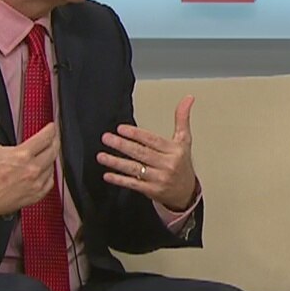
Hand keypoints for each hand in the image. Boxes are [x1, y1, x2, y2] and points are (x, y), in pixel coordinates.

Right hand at [0, 98, 59, 218]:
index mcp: (22, 155)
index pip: (46, 137)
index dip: (51, 129)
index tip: (51, 126)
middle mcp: (32, 169)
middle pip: (54, 150)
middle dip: (55, 140)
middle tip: (53, 136)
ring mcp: (36, 183)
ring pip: (53, 165)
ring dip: (52, 156)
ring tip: (48, 150)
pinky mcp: (36, 195)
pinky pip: (50, 181)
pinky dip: (49, 173)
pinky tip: (44, 168)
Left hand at [98, 95, 197, 210]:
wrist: (186, 192)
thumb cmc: (182, 163)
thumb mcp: (184, 140)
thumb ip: (182, 118)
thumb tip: (188, 98)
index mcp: (174, 150)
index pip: (153, 140)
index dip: (136, 134)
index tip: (121, 128)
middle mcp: (167, 165)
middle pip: (141, 153)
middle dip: (122, 145)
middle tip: (106, 138)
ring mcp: (159, 179)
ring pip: (135, 169)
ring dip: (116, 162)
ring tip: (101, 156)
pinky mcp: (152, 191)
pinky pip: (133, 184)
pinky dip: (119, 180)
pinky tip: (108, 175)